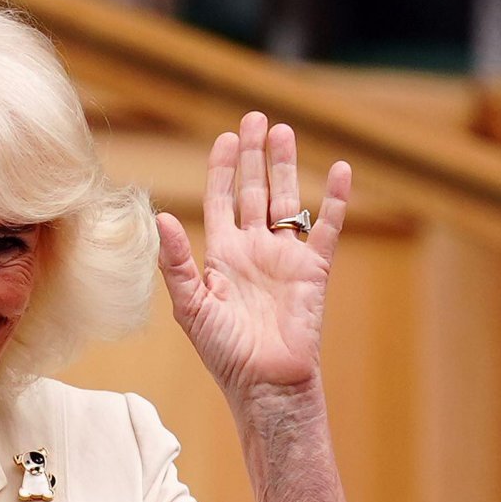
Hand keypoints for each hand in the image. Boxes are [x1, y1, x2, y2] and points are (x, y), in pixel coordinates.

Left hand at [156, 111, 349, 408]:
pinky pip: (328, 227)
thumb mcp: (191, 307)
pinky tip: (340, 170)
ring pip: (287, 200)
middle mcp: (253, 252)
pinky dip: (336, 200)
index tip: (225, 138)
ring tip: (283, 131)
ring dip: (285, 166)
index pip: (220, 202)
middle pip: (255, 192)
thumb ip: (177, 262)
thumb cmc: (224, 353)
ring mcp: (285, 258)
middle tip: (255, 118)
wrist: (264, 384)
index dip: (222, 170)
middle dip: (253, 156)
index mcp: (222, 258)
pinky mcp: (314, 270)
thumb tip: (161, 217)